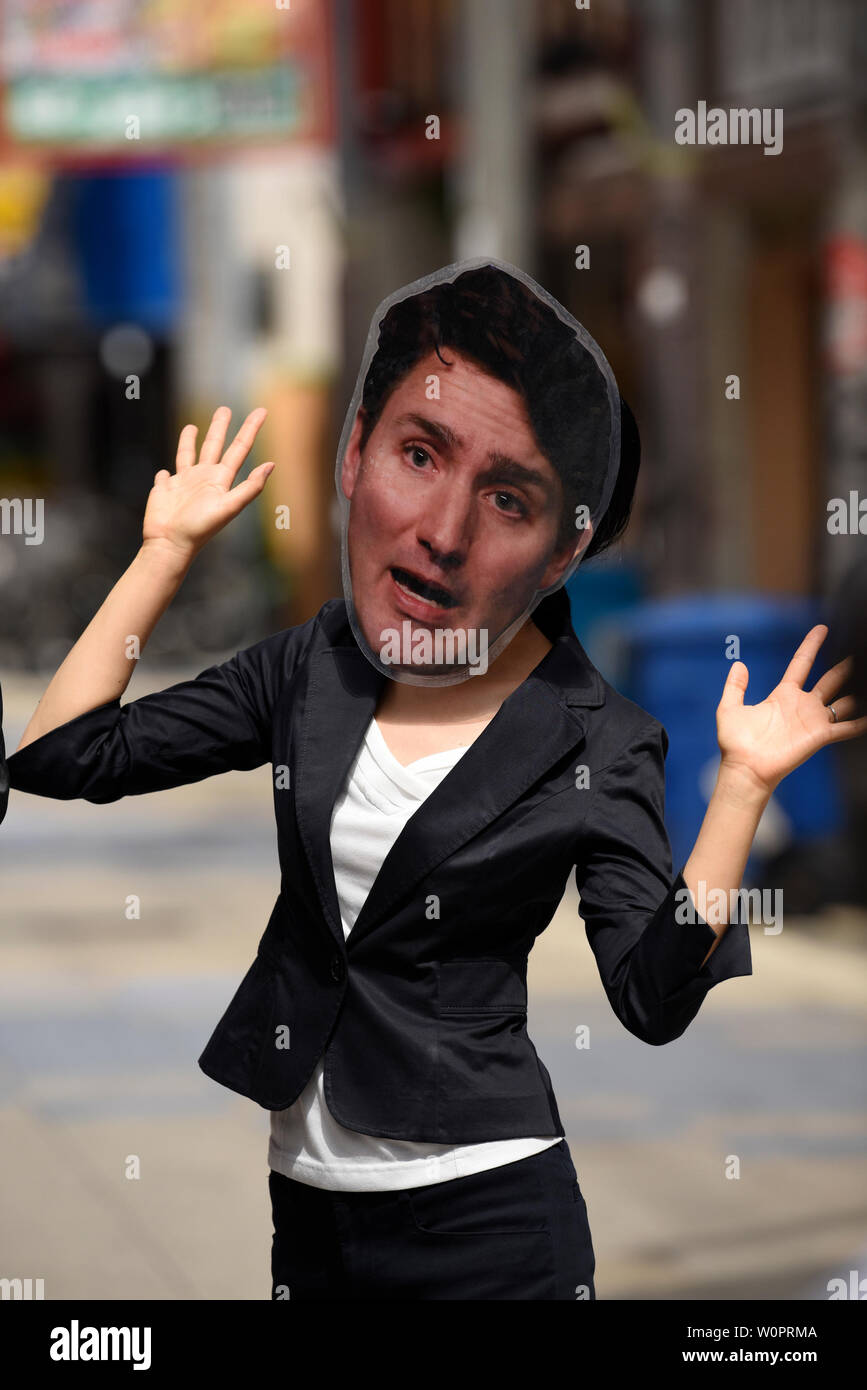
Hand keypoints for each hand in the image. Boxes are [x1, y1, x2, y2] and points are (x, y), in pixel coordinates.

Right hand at [142, 406, 273, 561]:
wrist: (171, 542)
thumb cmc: (200, 527)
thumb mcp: (229, 507)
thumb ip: (250, 487)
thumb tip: (271, 465)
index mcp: (221, 480)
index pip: (239, 449)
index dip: (250, 429)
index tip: (262, 411)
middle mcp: (205, 478)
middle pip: (215, 446)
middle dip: (220, 427)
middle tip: (224, 409)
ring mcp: (184, 483)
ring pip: (189, 454)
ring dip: (191, 440)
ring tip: (194, 425)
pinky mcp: (165, 488)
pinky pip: (166, 475)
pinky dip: (166, 471)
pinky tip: (166, 470)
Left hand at [716, 625, 866, 798]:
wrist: (745, 767)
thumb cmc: (736, 743)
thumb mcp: (730, 708)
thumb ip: (735, 686)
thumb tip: (739, 664)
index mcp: (783, 695)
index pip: (802, 663)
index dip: (812, 645)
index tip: (822, 628)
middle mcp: (802, 705)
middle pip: (830, 679)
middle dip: (845, 666)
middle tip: (858, 653)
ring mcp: (813, 721)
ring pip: (845, 701)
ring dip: (858, 693)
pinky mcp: (820, 737)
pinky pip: (846, 728)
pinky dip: (860, 722)